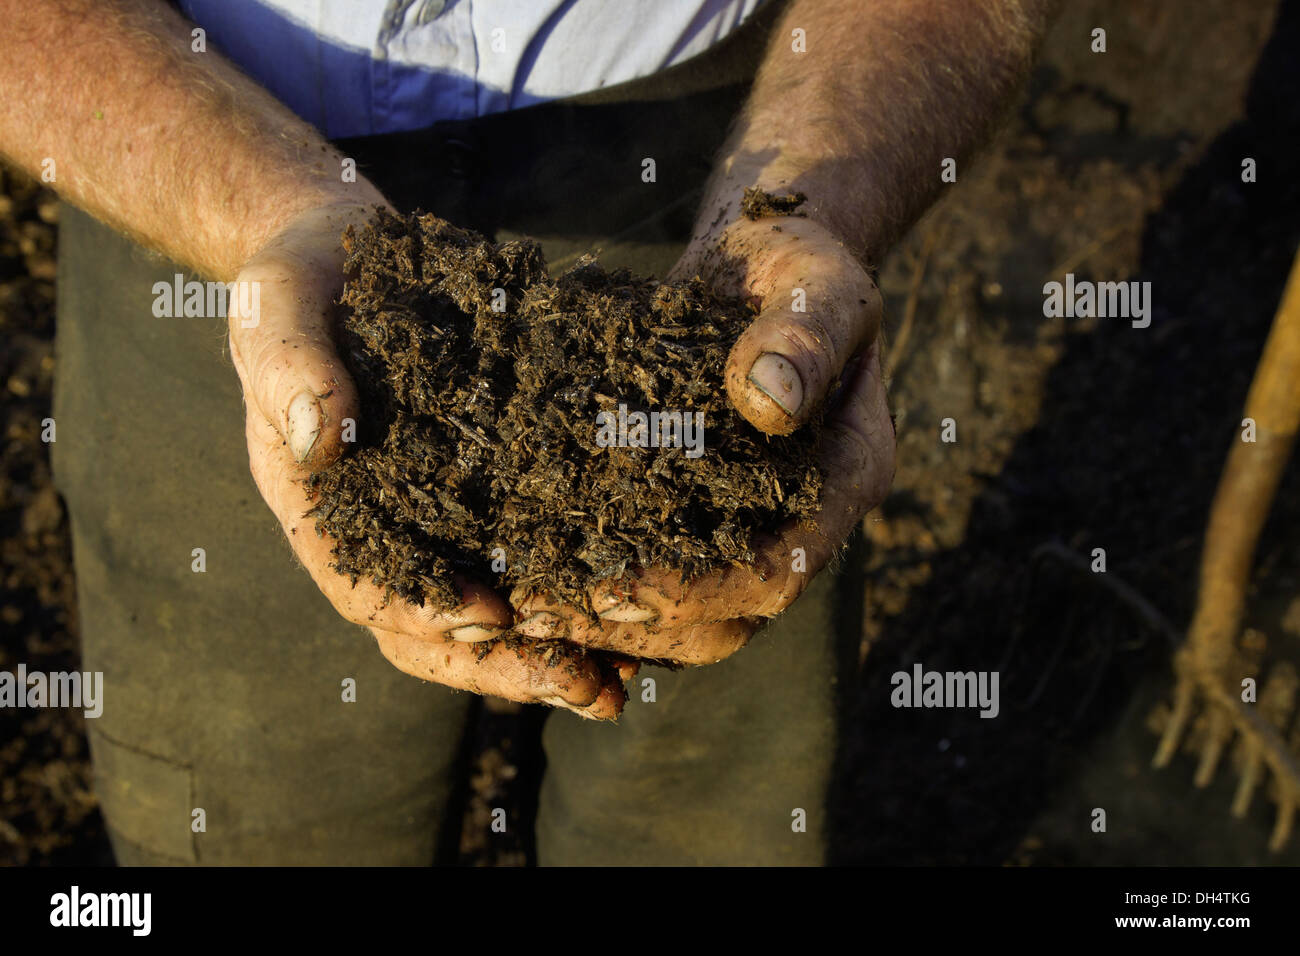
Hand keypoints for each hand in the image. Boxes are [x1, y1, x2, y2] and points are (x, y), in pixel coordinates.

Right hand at [228, 201, 626, 716]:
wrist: (341, 252)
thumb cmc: (299, 279)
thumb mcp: (275, 303)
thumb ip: (286, 364)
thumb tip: (319, 437)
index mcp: (321, 509)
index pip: (365, 586)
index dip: (422, 611)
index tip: (488, 620)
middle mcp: (382, 533)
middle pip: (437, 627)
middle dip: (507, 666)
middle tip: (583, 687)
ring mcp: (437, 521)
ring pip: (491, 614)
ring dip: (551, 655)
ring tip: (622, 681)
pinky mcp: (487, 493)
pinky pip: (529, 561)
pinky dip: (573, 598)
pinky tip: (636, 619)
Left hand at [512, 214, 895, 663]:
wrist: (762, 265)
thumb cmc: (797, 263)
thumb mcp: (815, 282)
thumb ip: (805, 336)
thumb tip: (769, 401)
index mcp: (846, 478)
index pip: (778, 571)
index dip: (697, 592)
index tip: (610, 586)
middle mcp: (800, 522)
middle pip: (726, 622)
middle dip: (635, 628)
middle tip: (540, 614)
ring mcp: (747, 526)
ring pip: (684, 619)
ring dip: (607, 623)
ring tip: (520, 607)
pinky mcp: (697, 517)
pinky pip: (652, 576)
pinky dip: (596, 587)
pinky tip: (528, 575)